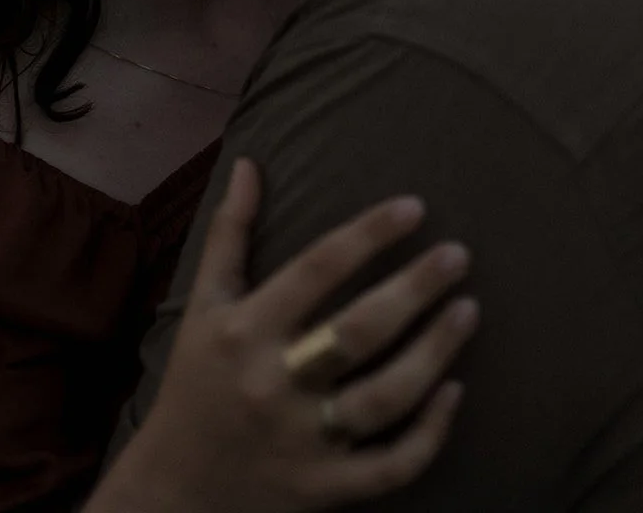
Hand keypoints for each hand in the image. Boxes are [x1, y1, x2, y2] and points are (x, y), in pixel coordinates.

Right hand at [93, 159, 475, 512]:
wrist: (172, 493)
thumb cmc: (196, 382)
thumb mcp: (203, 305)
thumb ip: (229, 233)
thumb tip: (250, 162)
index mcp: (243, 330)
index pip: (316, 269)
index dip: (368, 234)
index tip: (414, 206)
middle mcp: (273, 383)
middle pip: (358, 331)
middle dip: (415, 289)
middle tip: (458, 254)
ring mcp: (302, 442)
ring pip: (384, 396)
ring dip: (435, 352)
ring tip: (470, 309)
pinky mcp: (324, 489)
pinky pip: (390, 465)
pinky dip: (430, 432)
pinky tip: (458, 390)